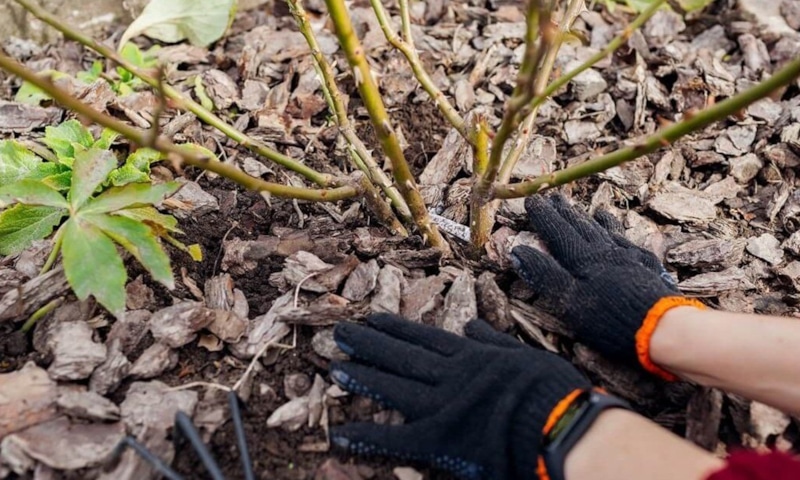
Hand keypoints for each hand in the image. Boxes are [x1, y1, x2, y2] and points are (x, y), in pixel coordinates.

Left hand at [329, 313, 590, 479]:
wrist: (560, 424)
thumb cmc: (553, 392)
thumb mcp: (526, 355)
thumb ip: (495, 342)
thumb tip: (473, 326)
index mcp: (472, 356)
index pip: (425, 339)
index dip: (396, 329)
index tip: (373, 318)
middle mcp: (450, 374)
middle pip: (402, 355)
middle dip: (370, 343)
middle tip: (341, 332)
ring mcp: (441, 404)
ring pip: (393, 386)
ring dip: (363, 375)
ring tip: (336, 366)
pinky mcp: (438, 438)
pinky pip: (395, 438)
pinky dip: (367, 436)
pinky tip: (340, 433)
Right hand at [511, 194, 703, 379]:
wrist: (662, 328)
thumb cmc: (610, 319)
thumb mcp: (569, 301)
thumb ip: (544, 275)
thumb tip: (518, 251)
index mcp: (583, 260)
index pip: (558, 232)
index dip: (543, 216)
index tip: (531, 200)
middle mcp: (605, 252)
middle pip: (581, 226)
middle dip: (564, 212)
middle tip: (553, 196)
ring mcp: (628, 257)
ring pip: (604, 231)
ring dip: (590, 218)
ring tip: (583, 208)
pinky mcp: (646, 266)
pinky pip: (626, 240)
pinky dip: (615, 230)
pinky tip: (616, 228)